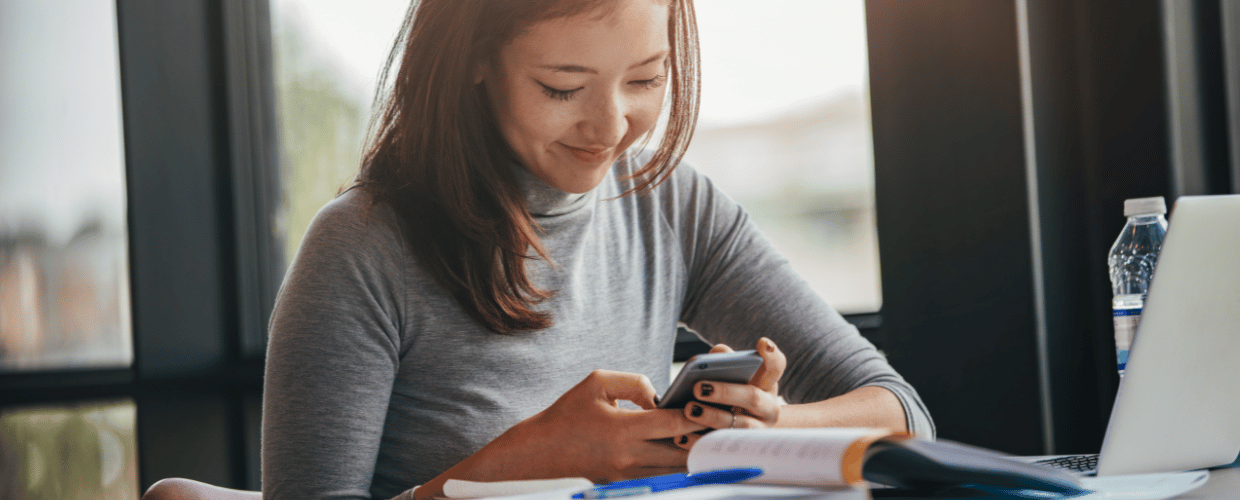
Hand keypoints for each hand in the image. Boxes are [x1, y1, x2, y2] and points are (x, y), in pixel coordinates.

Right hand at [418, 369, 706, 497]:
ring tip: (711, 437)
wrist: (540, 453)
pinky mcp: (625, 484)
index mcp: (622, 429)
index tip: (715, 405)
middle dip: (703, 438)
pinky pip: (660, 475)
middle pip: (681, 451)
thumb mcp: (597, 382)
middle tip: (725, 423)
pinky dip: (675, 465)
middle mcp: (628, 456)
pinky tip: (686, 452)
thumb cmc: (568, 412)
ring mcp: (627, 475)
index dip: (698, 414)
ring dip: (693, 454)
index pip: (673, 424)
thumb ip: (634, 382)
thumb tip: (661, 395)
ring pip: (674, 468)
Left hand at [675, 337, 786, 449]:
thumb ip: (725, 360)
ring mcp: (757, 432)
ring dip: (712, 418)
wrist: (742, 432)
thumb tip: (716, 354)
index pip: (776, 367)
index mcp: (767, 385)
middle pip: (752, 398)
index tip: (762, 343)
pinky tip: (680, 437)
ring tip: (688, 409)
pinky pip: (720, 448)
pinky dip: (699, 442)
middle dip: (725, 392)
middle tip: (699, 387)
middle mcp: (768, 409)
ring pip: (738, 426)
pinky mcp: (740, 451)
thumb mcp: (734, 378)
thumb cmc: (733, 396)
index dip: (772, 356)